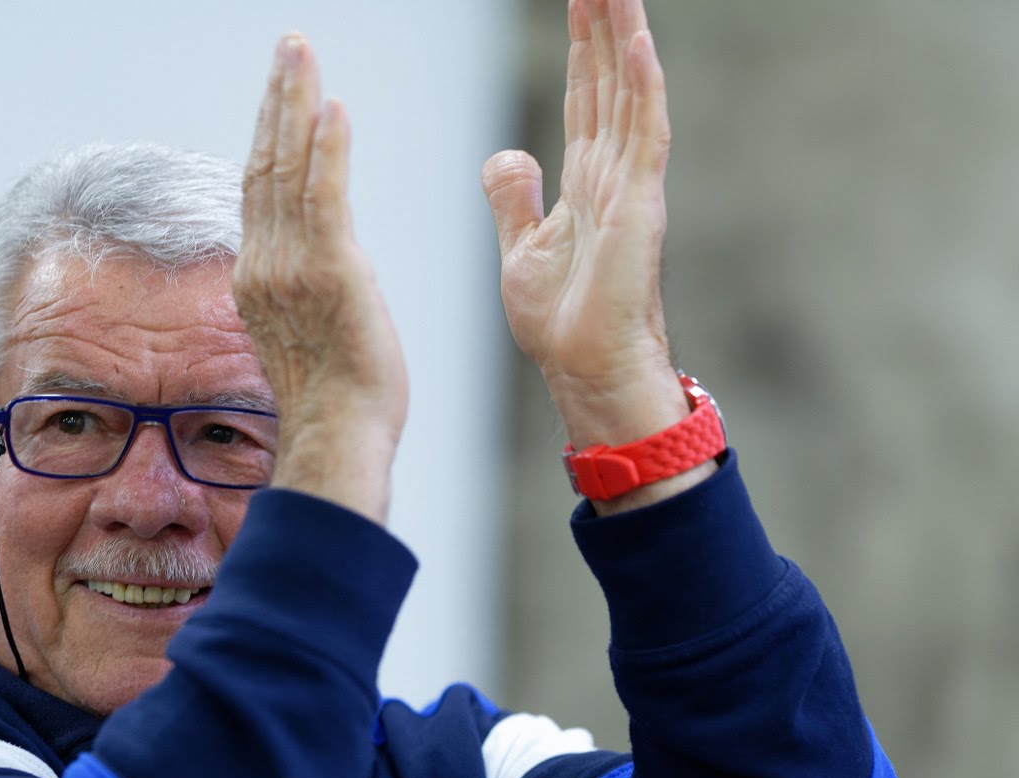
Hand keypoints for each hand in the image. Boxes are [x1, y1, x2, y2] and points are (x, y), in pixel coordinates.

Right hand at [235, 34, 408, 523]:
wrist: (338, 437)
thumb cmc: (337, 403)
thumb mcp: (308, 340)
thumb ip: (302, 297)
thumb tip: (312, 281)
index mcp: (258, 281)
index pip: (260, 192)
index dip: (269, 136)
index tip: (279, 94)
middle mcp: (265, 267)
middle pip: (266, 166)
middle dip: (276, 100)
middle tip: (289, 46)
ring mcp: (292, 269)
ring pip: (288, 170)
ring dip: (295, 104)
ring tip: (302, 53)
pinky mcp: (329, 273)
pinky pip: (323, 197)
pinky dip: (325, 149)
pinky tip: (330, 107)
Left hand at [483, 0, 685, 455]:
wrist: (583, 368)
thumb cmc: (560, 321)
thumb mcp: (520, 248)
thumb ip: (514, 197)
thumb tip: (507, 154)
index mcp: (584, 179)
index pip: (583, 95)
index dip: (582, 46)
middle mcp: (613, 172)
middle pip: (608, 80)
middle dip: (605, 24)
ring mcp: (631, 186)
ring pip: (631, 94)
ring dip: (626, 38)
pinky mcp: (639, 208)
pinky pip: (645, 137)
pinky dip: (643, 90)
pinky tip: (638, 46)